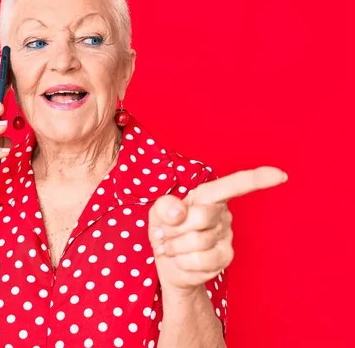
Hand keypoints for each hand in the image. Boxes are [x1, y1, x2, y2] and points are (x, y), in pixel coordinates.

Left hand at [148, 166, 287, 293]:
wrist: (167, 262)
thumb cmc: (166, 229)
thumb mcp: (158, 212)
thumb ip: (165, 206)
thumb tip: (178, 212)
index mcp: (208, 197)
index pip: (233, 185)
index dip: (256, 179)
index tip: (279, 175)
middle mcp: (222, 214)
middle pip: (201, 216)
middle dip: (175, 227)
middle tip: (166, 232)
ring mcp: (226, 237)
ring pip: (197, 241)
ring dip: (175, 246)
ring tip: (172, 246)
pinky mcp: (225, 258)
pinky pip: (199, 260)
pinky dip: (181, 262)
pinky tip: (182, 259)